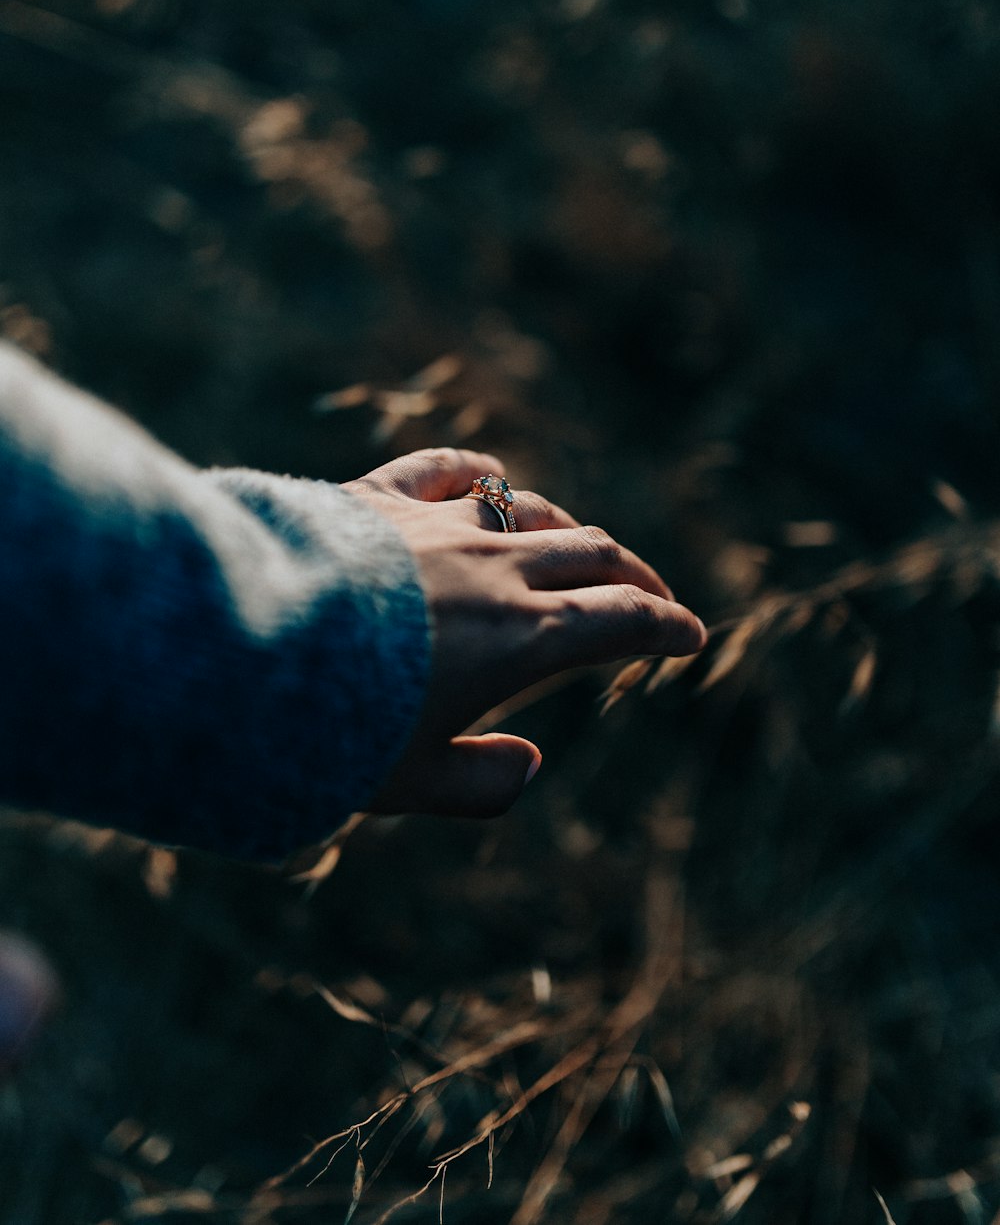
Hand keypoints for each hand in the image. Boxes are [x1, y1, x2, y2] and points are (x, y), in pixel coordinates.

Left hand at [343, 448, 706, 818]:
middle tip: (650, 595)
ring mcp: (437, 524)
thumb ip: (482, 782)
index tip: (690, 636)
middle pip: (593, 553)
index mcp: (521, 638)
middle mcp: (493, 570)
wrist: (242, 649)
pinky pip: (446, 467)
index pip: (621, 618)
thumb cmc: (328, 729)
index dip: (666, 626)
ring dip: (566, 528)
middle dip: (634, 575)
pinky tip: (488, 480)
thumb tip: (530, 762)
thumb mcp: (412, 784)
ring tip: (575, 547)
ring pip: (528, 508)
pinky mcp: (377, 497)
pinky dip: (480, 474)